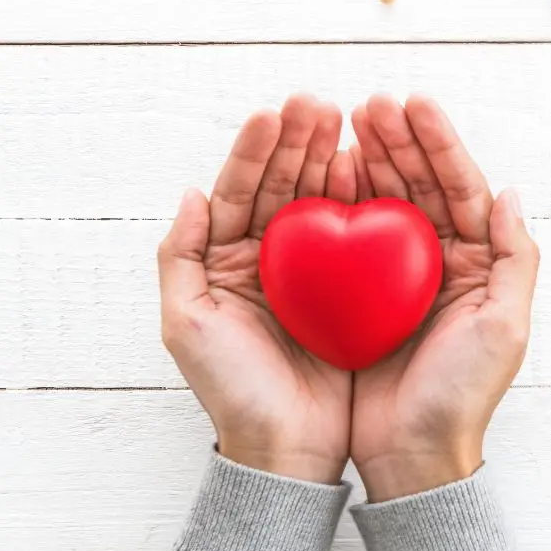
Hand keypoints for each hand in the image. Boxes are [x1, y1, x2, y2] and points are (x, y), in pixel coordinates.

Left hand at [157, 95, 356, 484]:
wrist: (289, 446)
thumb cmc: (233, 391)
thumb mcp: (186, 324)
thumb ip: (180, 256)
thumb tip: (191, 193)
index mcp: (227, 261)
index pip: (239, 191)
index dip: (256, 151)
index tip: (276, 113)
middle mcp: (271, 259)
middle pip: (283, 185)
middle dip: (300, 141)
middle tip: (319, 104)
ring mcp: (314, 272)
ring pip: (322, 200)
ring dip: (333, 158)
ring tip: (352, 120)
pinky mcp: (353, 290)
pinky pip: (358, 235)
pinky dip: (363, 199)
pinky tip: (370, 170)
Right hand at [345, 94, 539, 501]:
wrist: (411, 453)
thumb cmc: (463, 394)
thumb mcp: (506, 327)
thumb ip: (517, 258)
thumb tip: (510, 193)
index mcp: (479, 263)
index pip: (462, 188)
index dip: (439, 144)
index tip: (414, 104)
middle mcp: (440, 261)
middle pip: (420, 185)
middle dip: (397, 141)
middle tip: (369, 103)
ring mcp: (396, 276)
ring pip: (382, 201)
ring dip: (366, 159)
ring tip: (341, 121)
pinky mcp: (357, 294)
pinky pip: (347, 236)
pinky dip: (336, 201)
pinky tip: (321, 172)